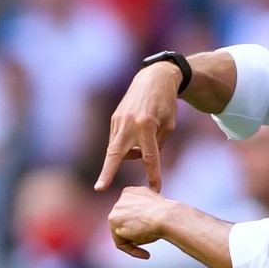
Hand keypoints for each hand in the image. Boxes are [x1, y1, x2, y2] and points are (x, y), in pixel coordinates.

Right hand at [95, 64, 182, 192]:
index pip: (150, 156)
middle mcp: (129, 123)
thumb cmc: (166, 104)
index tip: (155, 189)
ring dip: (129, 153)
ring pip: (118, 149)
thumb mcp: (169, 125)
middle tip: (99, 188)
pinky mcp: (114, 118)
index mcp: (147, 125)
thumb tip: (139, 158)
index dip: (153, 175)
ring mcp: (118, 120)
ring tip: (143, 141)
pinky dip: (126, 144)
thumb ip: (156, 144)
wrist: (154, 78)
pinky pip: (118, 140)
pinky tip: (136, 134)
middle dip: (107, 172)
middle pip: (116, 153)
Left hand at [107, 186, 173, 259]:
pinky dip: (132, 251)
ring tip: (148, 249)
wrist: (165, 216)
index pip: (130, 210)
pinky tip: (146, 254)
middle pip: (124, 222)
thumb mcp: (153, 207)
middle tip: (148, 239)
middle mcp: (120, 200)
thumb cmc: (166, 213)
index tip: (148, 230)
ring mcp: (115, 212)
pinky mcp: (115, 226)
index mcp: (130, 192)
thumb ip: (143, 211)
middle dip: (135, 232)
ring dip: (134, 241)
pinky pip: (121, 243)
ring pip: (121, 232)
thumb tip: (141, 224)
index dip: (139, 222)